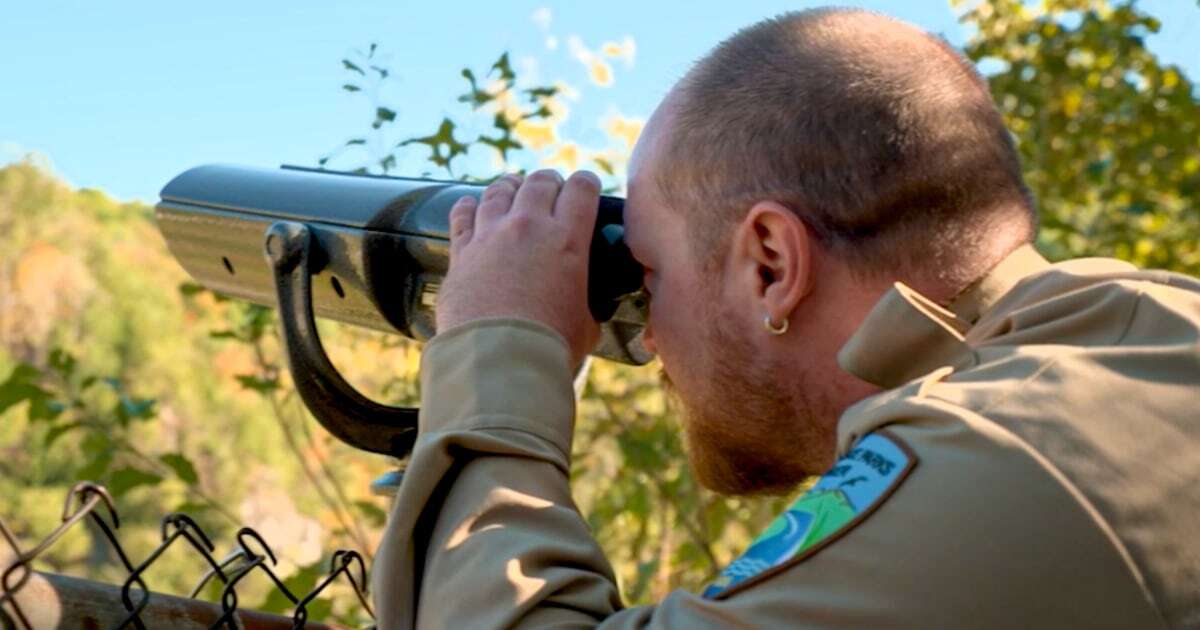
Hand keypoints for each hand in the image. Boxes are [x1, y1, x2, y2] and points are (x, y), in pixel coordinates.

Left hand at [436, 169, 602, 367]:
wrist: (498, 359)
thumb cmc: (549, 346)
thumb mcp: (585, 324)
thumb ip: (587, 306)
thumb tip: (588, 311)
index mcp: (568, 240)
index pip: (581, 190)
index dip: (586, 183)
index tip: (586, 186)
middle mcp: (528, 227)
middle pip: (539, 183)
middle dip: (549, 181)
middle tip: (551, 186)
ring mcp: (490, 236)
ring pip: (499, 192)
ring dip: (509, 186)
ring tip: (512, 186)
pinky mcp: (461, 253)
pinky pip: (462, 216)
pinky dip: (468, 206)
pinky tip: (469, 204)